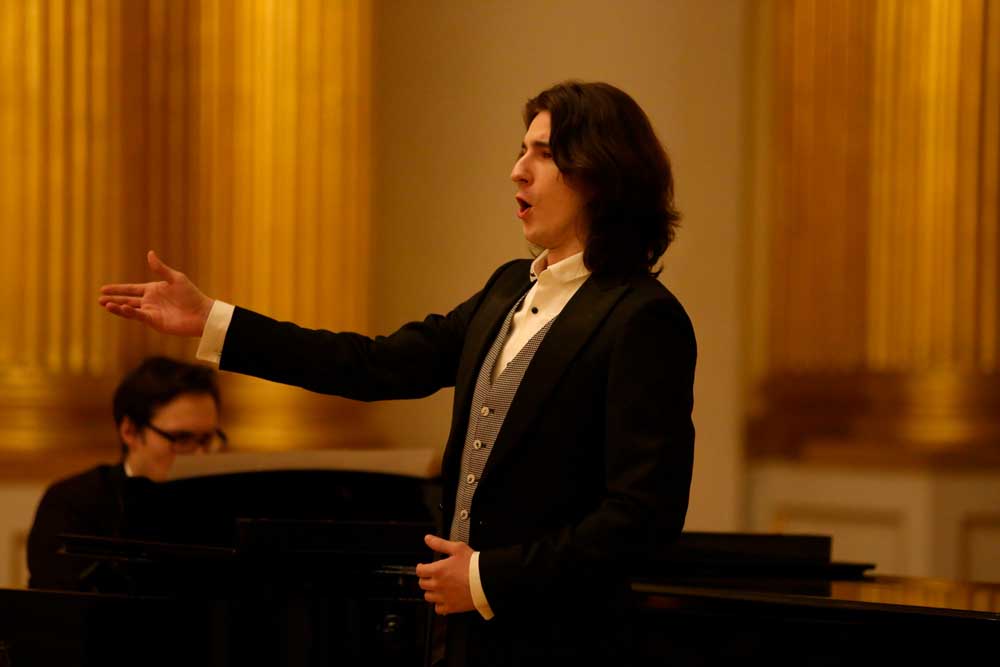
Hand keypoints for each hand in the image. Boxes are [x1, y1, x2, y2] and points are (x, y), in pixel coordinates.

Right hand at [98, 251, 214, 336]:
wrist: (201, 313)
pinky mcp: (155, 322)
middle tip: (100, 299)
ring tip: (105, 304)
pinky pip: (139, 316)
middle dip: (113, 299)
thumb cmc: (191, 295)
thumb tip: (149, 253)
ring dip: (118, 307)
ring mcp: (151, 312)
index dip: (118, 289)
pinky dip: (130, 312)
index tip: (103, 289)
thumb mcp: (175, 278)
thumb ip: (160, 268)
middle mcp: (150, 301)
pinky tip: (123, 307)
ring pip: (130, 309)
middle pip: (127, 300)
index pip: (131, 289)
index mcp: (153, 290)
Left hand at [415, 534, 474, 615]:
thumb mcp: (457, 548)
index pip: (420, 571)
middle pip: (422, 584)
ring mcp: (443, 597)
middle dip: (425, 579)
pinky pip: (438, 609)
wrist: (486, 581)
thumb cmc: (474, 565)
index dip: (420, 567)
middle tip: (430, 577)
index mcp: (437, 570)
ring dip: (430, 592)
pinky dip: (439, 605)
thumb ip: (440, 544)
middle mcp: (437, 585)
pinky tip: (443, 600)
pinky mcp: (451, 607)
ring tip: (436, 588)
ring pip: (428, 596)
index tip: (423, 567)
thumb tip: (428, 539)